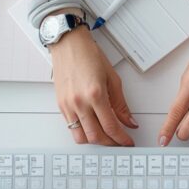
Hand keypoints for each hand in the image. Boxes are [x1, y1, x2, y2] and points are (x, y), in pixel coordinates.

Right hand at [51, 26, 136, 145]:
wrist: (69, 45)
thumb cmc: (89, 55)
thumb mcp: (112, 78)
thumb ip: (120, 104)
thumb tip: (129, 120)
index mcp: (95, 94)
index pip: (110, 126)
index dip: (122, 138)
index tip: (128, 141)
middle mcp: (79, 102)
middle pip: (96, 136)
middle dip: (110, 143)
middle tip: (119, 142)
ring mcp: (68, 105)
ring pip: (81, 137)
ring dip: (95, 141)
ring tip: (106, 137)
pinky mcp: (60, 106)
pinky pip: (71, 127)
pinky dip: (83, 132)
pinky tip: (92, 127)